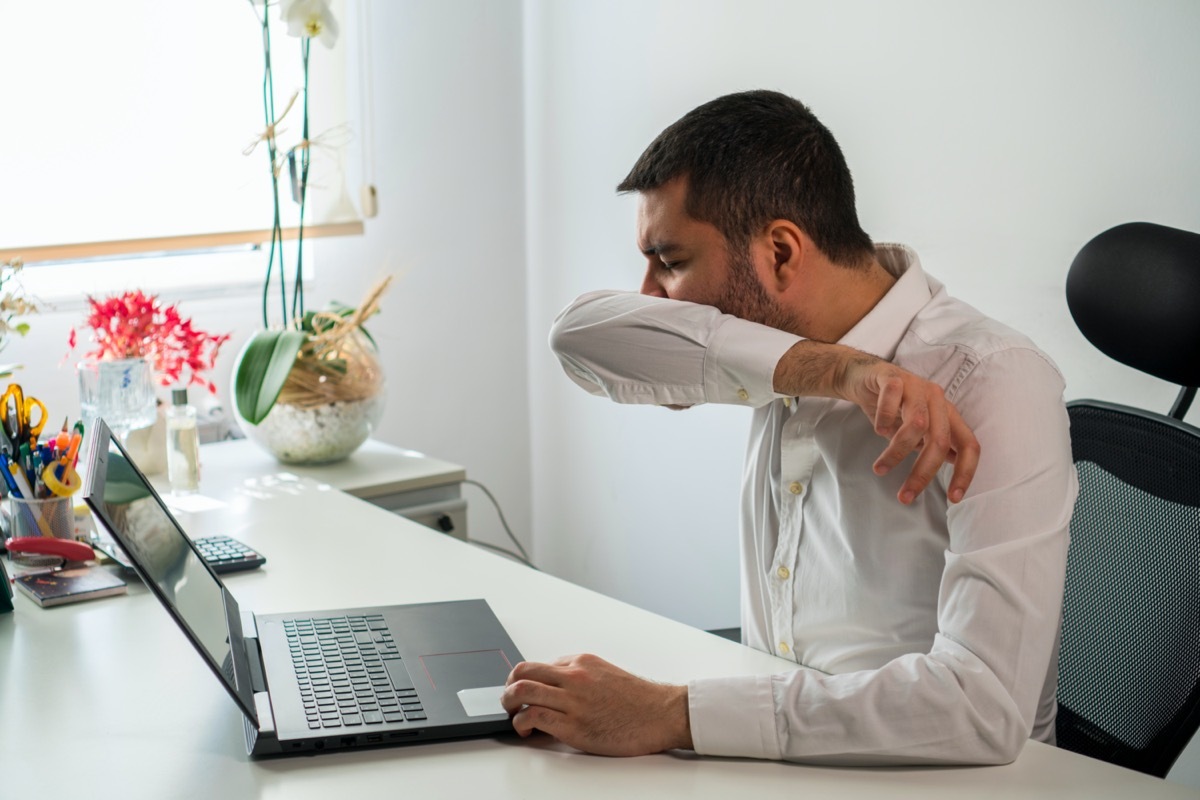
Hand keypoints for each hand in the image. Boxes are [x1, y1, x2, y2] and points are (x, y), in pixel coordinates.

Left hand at [501, 654, 691, 755]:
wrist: (662, 713)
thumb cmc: (638, 700)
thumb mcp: (605, 675)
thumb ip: (579, 679)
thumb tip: (554, 691)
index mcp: (581, 662)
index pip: (539, 665)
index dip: (526, 680)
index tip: (523, 693)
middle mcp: (574, 676)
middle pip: (522, 672)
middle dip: (508, 687)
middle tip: (509, 701)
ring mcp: (573, 701)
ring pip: (522, 692)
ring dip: (509, 704)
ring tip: (513, 715)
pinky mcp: (573, 726)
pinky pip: (534, 718)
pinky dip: (521, 724)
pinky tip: (527, 732)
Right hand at [837, 356, 978, 504]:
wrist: (862, 376)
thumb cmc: (891, 405)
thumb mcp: (914, 428)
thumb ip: (931, 443)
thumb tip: (953, 461)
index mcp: (947, 413)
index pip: (968, 445)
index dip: (965, 472)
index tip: (953, 498)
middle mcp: (936, 399)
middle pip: (939, 441)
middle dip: (922, 473)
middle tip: (904, 496)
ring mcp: (915, 386)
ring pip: (916, 424)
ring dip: (896, 452)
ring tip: (880, 468)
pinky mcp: (892, 377)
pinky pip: (891, 400)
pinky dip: (883, 419)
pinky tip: (877, 429)